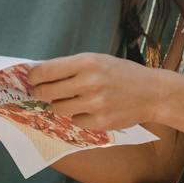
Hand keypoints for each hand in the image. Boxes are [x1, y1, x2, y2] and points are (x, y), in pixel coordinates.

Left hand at [28, 53, 164, 131]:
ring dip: (59, 105)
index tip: (31, 80)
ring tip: (71, 100)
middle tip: (44, 92)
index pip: (46, 71)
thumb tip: (40, 74)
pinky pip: (75, 121)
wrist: (152, 92)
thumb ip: (72, 67)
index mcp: (87, 62)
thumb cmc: (122, 73)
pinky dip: (78, 117)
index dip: (34, 77)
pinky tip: (90, 110)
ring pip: (58, 109)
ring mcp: (95, 104)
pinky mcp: (100, 122)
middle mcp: (89, 82)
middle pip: (47, 92)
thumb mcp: (98, 60)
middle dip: (41, 93)